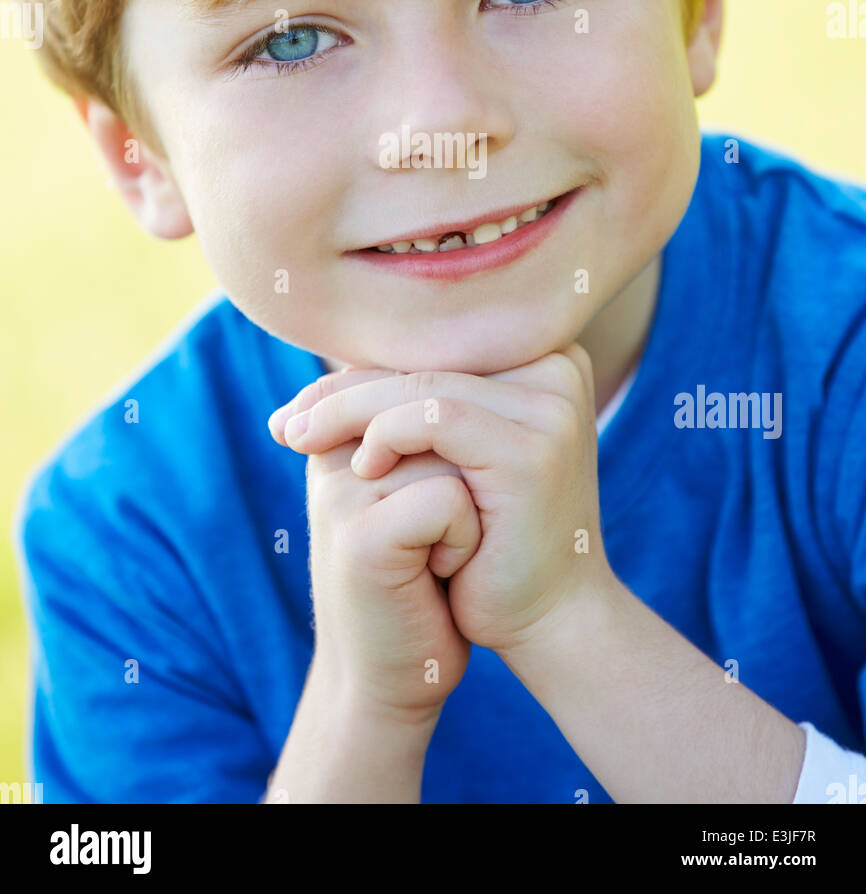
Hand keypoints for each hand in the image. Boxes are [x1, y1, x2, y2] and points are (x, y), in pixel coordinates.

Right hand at [269, 366, 480, 722]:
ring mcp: (339, 492)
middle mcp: (330, 452)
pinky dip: (463, 539)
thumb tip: (488, 353)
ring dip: (470, 501)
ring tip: (446, 546)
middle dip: (468, 469)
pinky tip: (445, 570)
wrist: (397, 677)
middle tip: (457, 523)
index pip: (419, 381)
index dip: (459, 438)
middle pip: (435, 405)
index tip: (451, 498)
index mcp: (341, 434)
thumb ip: (430, 427)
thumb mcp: (423, 490)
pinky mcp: (360, 537)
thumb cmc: (425, 578)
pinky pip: (445, 501)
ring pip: (446, 448)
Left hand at [270, 345, 616, 656]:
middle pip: (426, 363)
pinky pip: (441, 418)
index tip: (294, 406)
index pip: (429, 349)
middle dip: (344, 393)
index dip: (357, 374)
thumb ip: (412, 407)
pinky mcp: (533, 450)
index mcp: (542, 357)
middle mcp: (556, 368)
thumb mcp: (450, 460)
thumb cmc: (489, 540)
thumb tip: (320, 379)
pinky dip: (389, 436)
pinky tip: (361, 469)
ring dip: (352, 412)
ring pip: (425, 387)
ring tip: (303, 441)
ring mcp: (551, 408)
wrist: (549, 618)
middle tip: (285, 423)